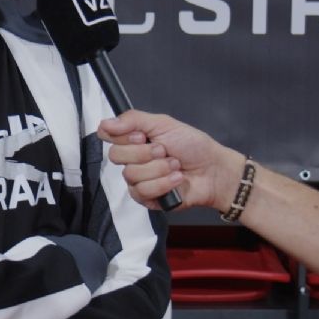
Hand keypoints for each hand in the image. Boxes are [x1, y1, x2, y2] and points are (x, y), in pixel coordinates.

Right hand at [99, 110, 244, 212]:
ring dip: (158, 168)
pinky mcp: (146, 199)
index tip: (141, 136)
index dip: (122, 136)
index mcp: (134, 139)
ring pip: (130, 174)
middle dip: (144, 152)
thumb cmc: (193, 146)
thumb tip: (105, 123)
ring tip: (175, 165)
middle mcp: (133, 159)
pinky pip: (142, 191)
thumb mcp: (164, 124)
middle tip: (164, 150)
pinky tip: (176, 178)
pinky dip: (163, 183)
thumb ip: (133, 120)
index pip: (107, 135)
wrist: (213, 170)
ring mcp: (138, 180)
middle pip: (116, 156)